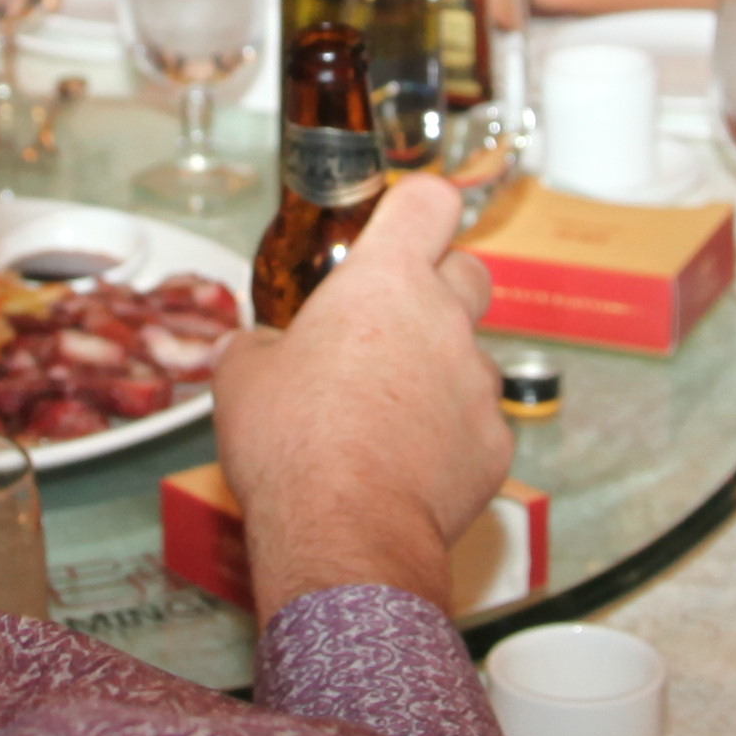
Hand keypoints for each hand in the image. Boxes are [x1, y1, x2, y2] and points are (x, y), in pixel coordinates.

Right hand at [211, 169, 512, 614]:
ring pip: (473, 357)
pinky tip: (408, 466)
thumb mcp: (242, 379)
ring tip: (388, 414)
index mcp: (384, 283)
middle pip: (469, 272)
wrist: (343, 532)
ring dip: (440, 372)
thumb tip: (254, 350)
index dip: (416, 208)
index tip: (400, 223)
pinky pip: (477, 425)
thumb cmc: (292, 446)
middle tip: (392, 324)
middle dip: (439, 288)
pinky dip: (450, 438)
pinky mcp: (494, 443)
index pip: (428, 203)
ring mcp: (477, 383)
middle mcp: (444, 321)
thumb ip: (258, 347)